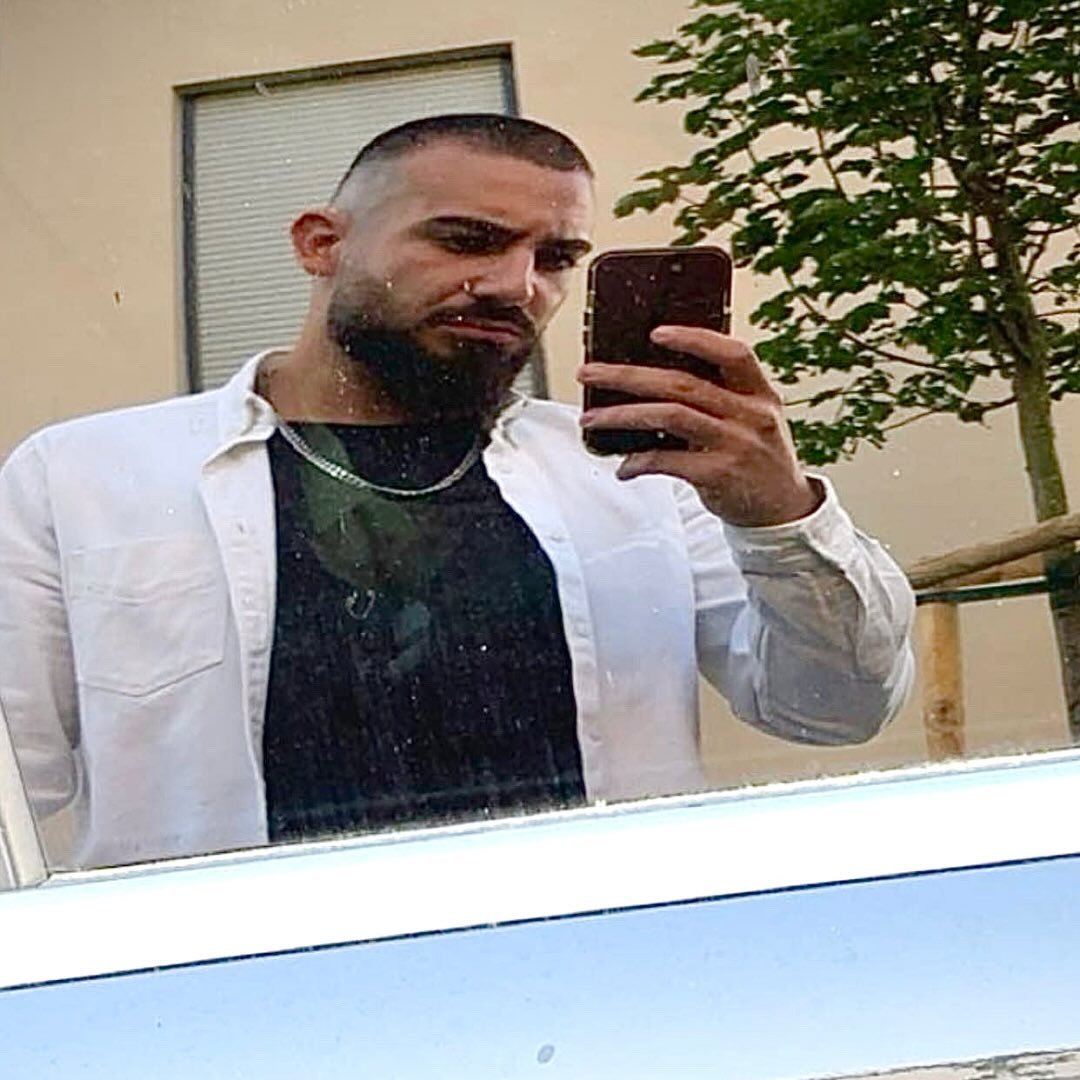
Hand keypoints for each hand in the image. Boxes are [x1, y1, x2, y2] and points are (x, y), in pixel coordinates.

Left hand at [577, 325, 822, 526]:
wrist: (784, 512)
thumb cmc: (758, 460)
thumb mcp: (754, 421)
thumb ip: (721, 399)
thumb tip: (655, 381)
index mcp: (760, 394)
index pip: (734, 353)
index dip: (695, 339)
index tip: (655, 333)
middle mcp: (751, 416)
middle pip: (682, 384)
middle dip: (628, 376)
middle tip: (589, 373)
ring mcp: (736, 445)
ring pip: (669, 416)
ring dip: (622, 415)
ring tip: (591, 418)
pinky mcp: (720, 476)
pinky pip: (667, 461)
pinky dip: (639, 461)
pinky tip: (624, 467)